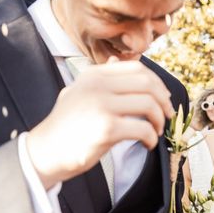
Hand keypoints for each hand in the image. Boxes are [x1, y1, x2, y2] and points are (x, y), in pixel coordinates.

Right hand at [26, 59, 174, 188]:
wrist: (45, 152)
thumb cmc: (66, 127)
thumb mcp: (78, 92)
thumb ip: (100, 78)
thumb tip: (118, 61)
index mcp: (93, 75)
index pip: (137, 68)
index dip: (157, 83)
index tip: (163, 99)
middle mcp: (97, 86)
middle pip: (148, 84)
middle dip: (164, 101)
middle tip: (168, 116)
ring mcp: (101, 106)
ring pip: (149, 105)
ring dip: (159, 120)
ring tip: (156, 132)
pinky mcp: (106, 129)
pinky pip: (143, 129)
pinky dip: (151, 138)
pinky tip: (147, 145)